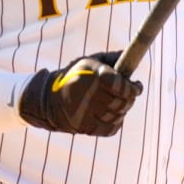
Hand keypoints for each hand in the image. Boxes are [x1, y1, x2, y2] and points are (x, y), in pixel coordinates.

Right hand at [17, 51, 141, 135]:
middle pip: (122, 101)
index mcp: (90, 75)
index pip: (120, 85)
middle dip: (129, 99)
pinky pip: (111, 128)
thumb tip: (129, 55)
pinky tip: (111, 116)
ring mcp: (86, 112)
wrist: (47, 98)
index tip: (136, 86)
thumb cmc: (74, 76)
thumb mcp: (88, 62)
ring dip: (122, 111)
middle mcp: (88, 94)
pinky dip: (115, 123)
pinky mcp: (84, 126)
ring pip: (117, 115)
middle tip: (128, 95)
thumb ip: (110, 59)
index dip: (132, 88)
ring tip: (117, 104)